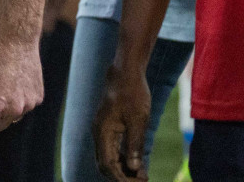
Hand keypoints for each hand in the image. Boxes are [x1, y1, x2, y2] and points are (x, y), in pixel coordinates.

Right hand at [94, 60, 152, 181]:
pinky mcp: (108, 128)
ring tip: (143, 174)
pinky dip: (123, 160)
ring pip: (108, 159)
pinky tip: (138, 163)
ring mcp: (102, 131)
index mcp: (103, 132)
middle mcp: (99, 133)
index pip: (108, 165)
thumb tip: (134, 168)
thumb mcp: (138, 120)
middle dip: (123, 177)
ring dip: (124, 170)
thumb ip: (135, 145)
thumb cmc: (133, 93)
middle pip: (105, 165)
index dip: (123, 179)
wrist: (125, 72)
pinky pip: (112, 150)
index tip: (142, 181)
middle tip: (144, 179)